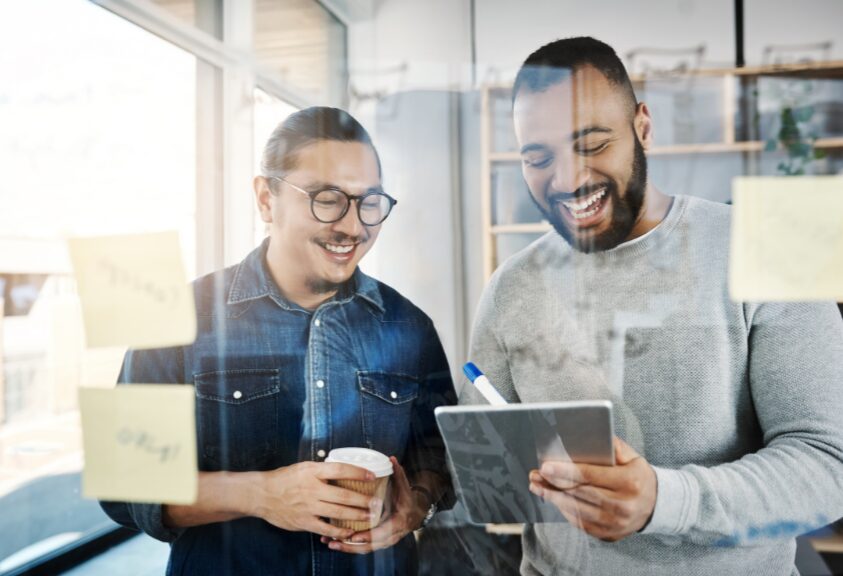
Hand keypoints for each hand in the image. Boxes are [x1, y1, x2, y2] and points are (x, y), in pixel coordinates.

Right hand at [253, 461, 380, 540]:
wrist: (262, 494)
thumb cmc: (284, 479)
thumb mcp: (303, 467)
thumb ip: (322, 471)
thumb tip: (343, 471)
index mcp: (312, 471)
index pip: (340, 469)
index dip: (358, 472)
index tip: (372, 475)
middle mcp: (312, 488)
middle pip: (344, 494)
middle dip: (363, 499)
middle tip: (377, 502)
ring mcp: (308, 506)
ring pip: (338, 512)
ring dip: (357, 515)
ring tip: (370, 516)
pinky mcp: (304, 521)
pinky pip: (326, 528)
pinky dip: (339, 530)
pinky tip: (350, 531)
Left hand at [321, 457, 425, 553]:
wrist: (414, 513)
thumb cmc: (406, 498)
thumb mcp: (404, 486)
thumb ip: (398, 474)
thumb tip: (391, 459)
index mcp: (398, 522)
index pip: (383, 533)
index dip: (368, 536)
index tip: (354, 535)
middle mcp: (391, 535)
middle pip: (371, 546)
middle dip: (351, 546)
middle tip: (335, 541)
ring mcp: (384, 541)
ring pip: (365, 549)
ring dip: (347, 548)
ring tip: (330, 544)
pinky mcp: (377, 542)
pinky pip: (362, 547)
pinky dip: (348, 546)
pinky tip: (333, 543)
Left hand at [529, 436, 655, 541]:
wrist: (656, 505)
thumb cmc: (637, 475)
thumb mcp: (631, 456)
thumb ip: (610, 446)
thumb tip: (583, 437)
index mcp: (628, 482)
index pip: (590, 476)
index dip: (565, 471)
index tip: (545, 466)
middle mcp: (622, 506)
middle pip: (579, 494)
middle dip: (553, 484)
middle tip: (535, 475)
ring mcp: (615, 524)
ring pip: (576, 510)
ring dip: (553, 498)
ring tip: (538, 486)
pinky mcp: (608, 534)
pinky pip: (580, 522)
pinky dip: (564, 510)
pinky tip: (553, 498)